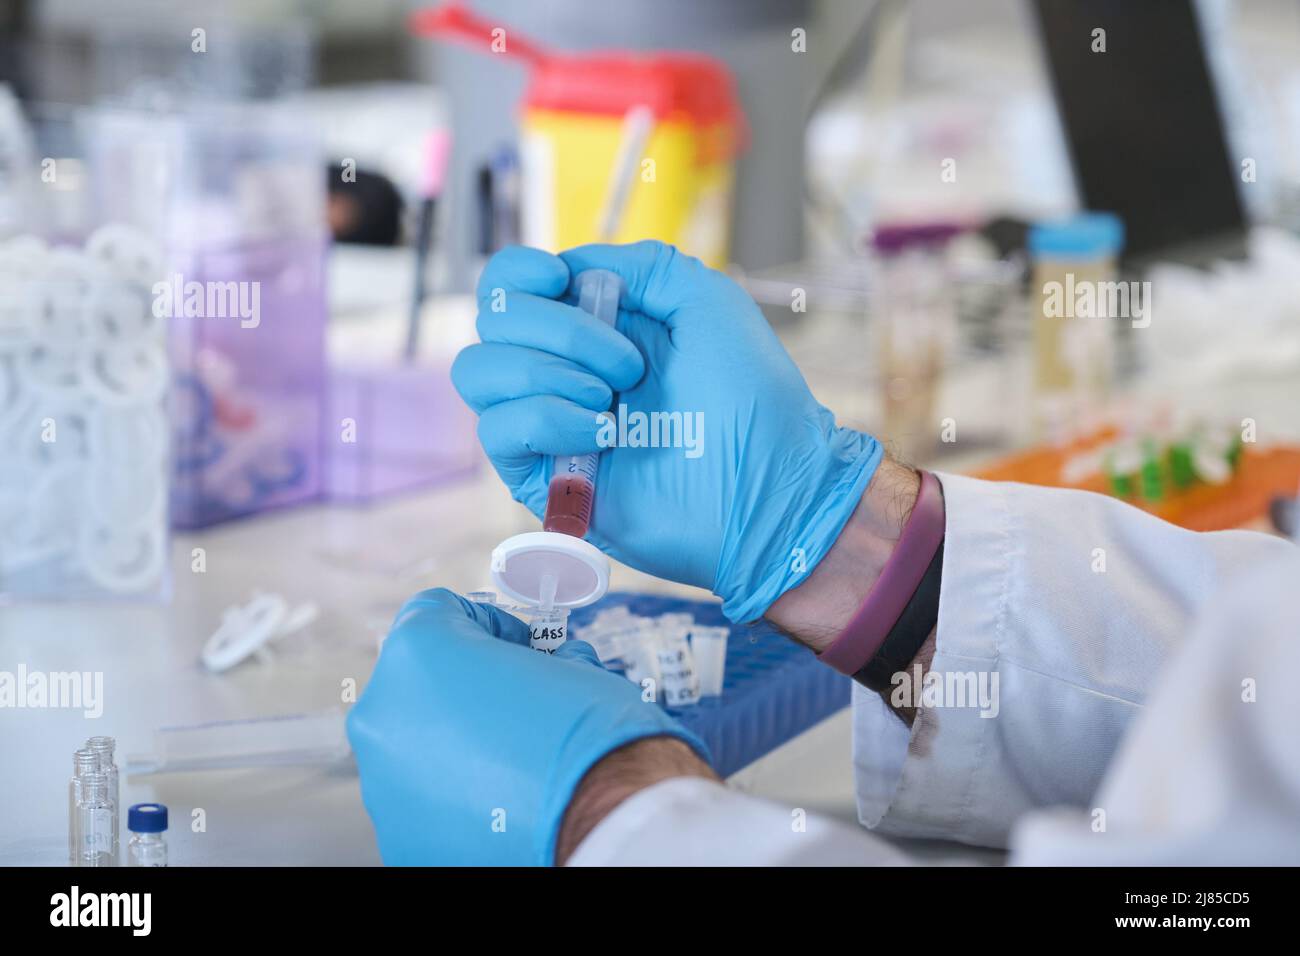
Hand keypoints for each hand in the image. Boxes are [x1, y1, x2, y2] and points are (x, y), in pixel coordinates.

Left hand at [345, 589, 707, 864]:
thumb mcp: (570, 663)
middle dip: (465, 690)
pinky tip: (503, 802)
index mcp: (419, 652)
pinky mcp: (399, 835)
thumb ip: (531, 657)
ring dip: (455, 747)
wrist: (609, 820)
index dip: (487, 625)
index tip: (516, 649)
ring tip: (513, 763)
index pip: (438, 613)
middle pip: (417, 684)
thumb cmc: (593, 735)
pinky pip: (422, 801)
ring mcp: (384, 780)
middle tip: (516, 706)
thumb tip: (542, 669)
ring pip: (412, 747)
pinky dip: (456, 798)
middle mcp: (383, 711)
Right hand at [453, 241, 882, 621]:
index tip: (558, 279)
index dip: (518, 273)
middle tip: (629, 367)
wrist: (768, 489)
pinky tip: (600, 435)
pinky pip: (499, 430)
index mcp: (594, 324)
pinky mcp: (542, 477)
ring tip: (611, 403)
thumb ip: (641, 266)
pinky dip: (547, 420)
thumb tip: (571, 266)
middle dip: (557, 330)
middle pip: (491, 320)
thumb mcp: (707, 301)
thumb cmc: (753, 399)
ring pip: (479, 372)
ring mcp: (548, 423)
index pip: (509, 284)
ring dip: (546, 373)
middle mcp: (562, 369)